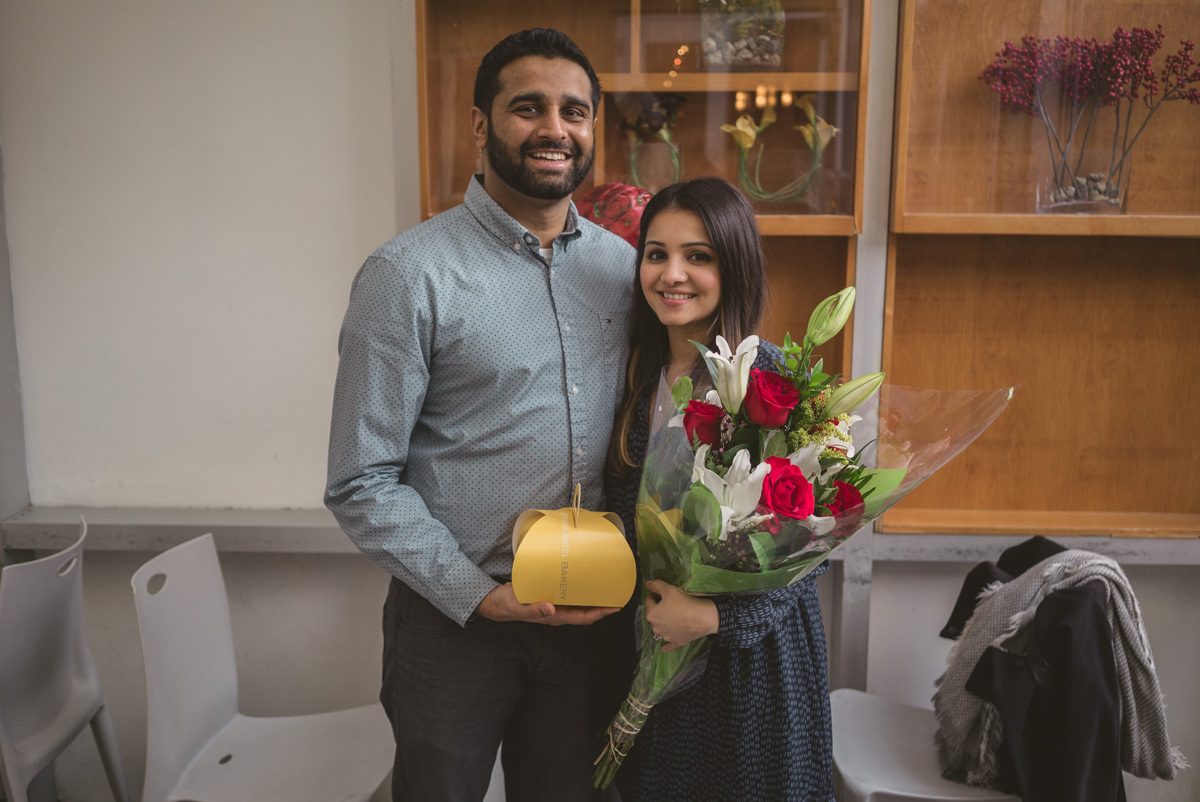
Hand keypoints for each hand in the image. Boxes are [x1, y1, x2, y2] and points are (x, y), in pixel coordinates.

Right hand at [474, 583, 618, 625]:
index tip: (616, 606)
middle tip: (618, 592)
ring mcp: (556, 606)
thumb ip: (534, 610)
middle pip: (587, 612)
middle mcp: (559, 612)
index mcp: (555, 617)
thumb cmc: (509, 604)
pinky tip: (586, 579)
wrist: (498, 601)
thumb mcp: (519, 606)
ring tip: (607, 585)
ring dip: (594, 597)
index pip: (583, 618)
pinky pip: (572, 595)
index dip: (601, 614)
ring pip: (581, 604)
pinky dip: (582, 589)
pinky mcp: (552, 597)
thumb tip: (551, 609)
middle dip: (603, 605)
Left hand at [643, 579, 718, 651]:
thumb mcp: (669, 589)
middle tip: (671, 603)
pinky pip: (669, 644)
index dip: (655, 595)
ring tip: (676, 614)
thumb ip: (655, 585)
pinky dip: (667, 644)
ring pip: (661, 627)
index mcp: (652, 615)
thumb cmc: (685, 602)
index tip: (664, 593)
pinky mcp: (676, 642)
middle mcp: (656, 628)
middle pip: (655, 615)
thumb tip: (647, 584)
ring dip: (664, 622)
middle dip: (660, 608)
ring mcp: (666, 637)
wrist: (703, 617)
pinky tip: (664, 647)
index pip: (649, 601)